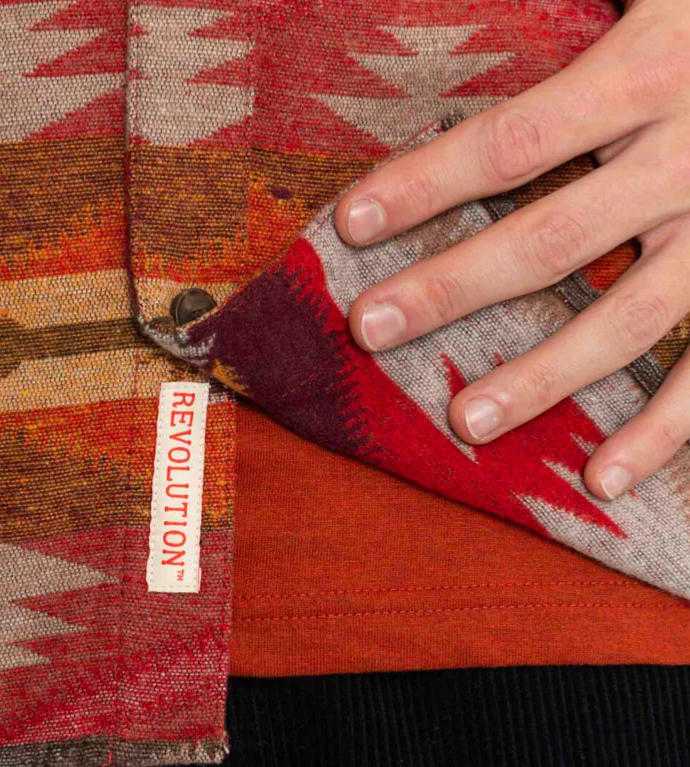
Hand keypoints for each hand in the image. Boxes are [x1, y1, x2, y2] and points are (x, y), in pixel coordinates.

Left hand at [333, 0, 689, 501]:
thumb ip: (590, 6)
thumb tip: (453, 11)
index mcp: (652, 69)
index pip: (513, 142)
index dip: (427, 184)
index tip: (351, 224)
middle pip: (552, 238)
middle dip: (452, 288)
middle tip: (370, 328)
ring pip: (632, 316)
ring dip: (546, 376)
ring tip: (468, 423)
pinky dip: (669, 426)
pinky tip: (606, 476)